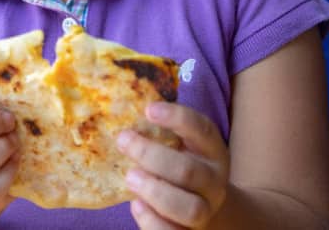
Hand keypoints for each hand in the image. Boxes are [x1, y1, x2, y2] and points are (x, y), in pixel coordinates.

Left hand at [117, 102, 229, 228]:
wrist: (203, 207)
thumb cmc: (178, 167)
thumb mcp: (178, 146)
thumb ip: (157, 134)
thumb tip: (115, 114)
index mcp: (211, 151)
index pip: (202, 130)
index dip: (177, 118)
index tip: (148, 110)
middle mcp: (214, 181)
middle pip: (189, 171)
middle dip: (152, 156)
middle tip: (123, 141)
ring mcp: (205, 211)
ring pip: (189, 208)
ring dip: (155, 191)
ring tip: (130, 177)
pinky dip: (152, 220)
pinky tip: (136, 205)